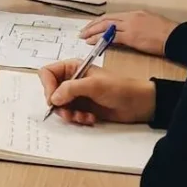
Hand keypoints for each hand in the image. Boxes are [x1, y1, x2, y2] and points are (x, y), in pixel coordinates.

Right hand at [38, 60, 155, 125]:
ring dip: (69, 114)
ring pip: (59, 106)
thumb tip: (53, 98)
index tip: (53, 100)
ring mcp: (76, 95)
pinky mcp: (82, 107)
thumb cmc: (119, 88)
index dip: (47, 86)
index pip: (47, 73)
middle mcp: (71, 80)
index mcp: (72, 67)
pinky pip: (70, 115)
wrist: (139, 104)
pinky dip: (78, 118)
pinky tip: (90, 118)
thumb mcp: (94, 85)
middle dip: (59, 105)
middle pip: (51, 92)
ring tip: (83, 117)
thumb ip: (71, 89)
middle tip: (68, 113)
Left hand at [81, 10, 178, 56]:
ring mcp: (130, 26)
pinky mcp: (131, 37)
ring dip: (92, 31)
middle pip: (106, 19)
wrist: (176, 37)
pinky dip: (100, 39)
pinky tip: (92, 42)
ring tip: (84, 36)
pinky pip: (111, 37)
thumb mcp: (150, 23)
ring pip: (105, 27)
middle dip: (92, 25)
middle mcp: (131, 17)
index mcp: (135, 13)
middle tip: (83, 31)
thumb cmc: (168, 33)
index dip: (100, 21)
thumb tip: (126, 31)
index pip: (112, 16)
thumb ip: (137, 25)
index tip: (92, 26)